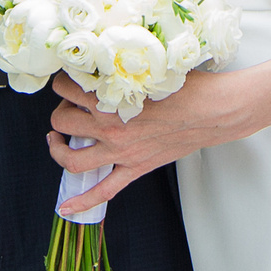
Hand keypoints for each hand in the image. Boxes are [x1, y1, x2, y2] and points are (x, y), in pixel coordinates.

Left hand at [47, 70, 258, 212]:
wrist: (213, 111)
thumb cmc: (187, 86)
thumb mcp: (148, 69)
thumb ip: (123, 70)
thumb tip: (105, 63)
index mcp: (112, 99)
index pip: (68, 87)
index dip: (65, 81)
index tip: (71, 78)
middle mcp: (110, 128)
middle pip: (62, 121)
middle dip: (61, 110)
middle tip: (70, 105)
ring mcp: (121, 153)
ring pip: (71, 158)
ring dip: (58, 149)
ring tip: (57, 139)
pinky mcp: (134, 169)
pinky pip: (102, 192)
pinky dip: (81, 202)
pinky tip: (65, 207)